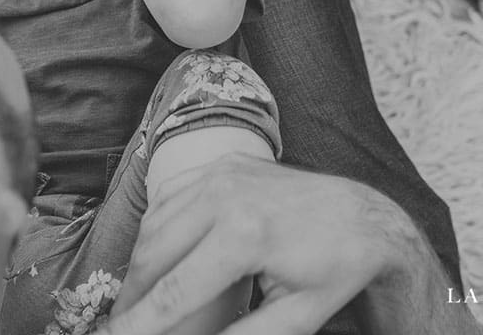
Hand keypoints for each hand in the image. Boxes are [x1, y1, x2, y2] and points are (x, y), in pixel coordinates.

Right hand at [98, 157, 407, 334]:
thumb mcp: (296, 318)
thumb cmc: (333, 272)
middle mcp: (225, 196)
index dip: (140, 323)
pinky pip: (171, 197)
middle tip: (120, 326)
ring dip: (138, 265)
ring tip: (134, 300)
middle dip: (130, 297)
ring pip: (155, 224)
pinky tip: (156, 257)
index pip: (174, 291)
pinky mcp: (221, 164)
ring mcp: (220, 173)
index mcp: (245, 236)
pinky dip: (156, 229)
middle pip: (153, 255)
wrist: (363, 217)